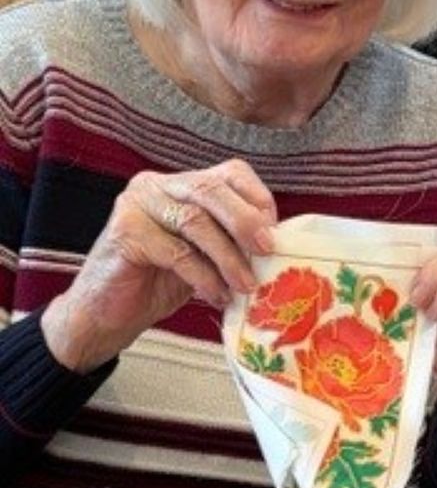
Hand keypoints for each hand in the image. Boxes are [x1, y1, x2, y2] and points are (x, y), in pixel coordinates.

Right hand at [42, 159, 276, 372]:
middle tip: (269, 252)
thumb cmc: (160, 282)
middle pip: (211, 189)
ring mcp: (137, 205)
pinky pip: (176, 252)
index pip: (230, 174)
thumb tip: (278, 244)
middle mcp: (158, 185)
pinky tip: (216, 296)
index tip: (276, 236)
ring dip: (228, 258)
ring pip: (195, 221)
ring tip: (246, 287)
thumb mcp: (205, 255)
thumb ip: (231, 240)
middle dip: (246, 222)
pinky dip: (203, 276)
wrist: (106, 314)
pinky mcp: (124, 233)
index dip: (258, 201)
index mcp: (182, 183)